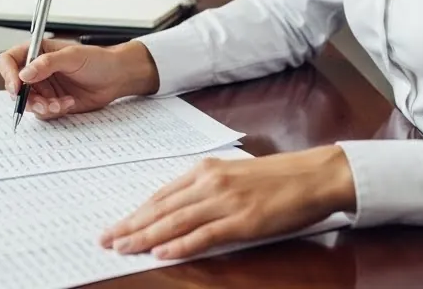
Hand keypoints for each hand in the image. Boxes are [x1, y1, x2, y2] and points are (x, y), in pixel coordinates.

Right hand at [0, 39, 158, 118]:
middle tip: (42, 101)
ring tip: (59, 103)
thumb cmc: (98, 60)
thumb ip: (47, 64)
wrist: (117, 77)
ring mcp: (45, 88)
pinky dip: (54, 111)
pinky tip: (69, 103)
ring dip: (42, 106)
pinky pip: (43, 112)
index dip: (8, 73)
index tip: (17, 86)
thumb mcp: (72, 56)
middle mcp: (37, 71)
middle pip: (15, 87)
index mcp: (38, 52)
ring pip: (29, 102)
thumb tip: (24, 73)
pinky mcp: (53, 102)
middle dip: (27, 97)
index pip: (9, 60)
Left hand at [99, 146, 355, 259]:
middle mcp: (210, 182)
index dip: (136, 212)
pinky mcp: (242, 220)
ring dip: (146, 236)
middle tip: (107, 240)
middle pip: (162, 208)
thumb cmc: (279, 177)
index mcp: (207, 170)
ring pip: (175, 221)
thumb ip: (207, 189)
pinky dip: (180, 243)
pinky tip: (161, 251)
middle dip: (131, 226)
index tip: (117, 225)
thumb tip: (181, 209)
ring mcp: (225, 201)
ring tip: (123, 248)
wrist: (315, 175)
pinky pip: (204, 234)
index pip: (162, 195)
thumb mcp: (235, 175)